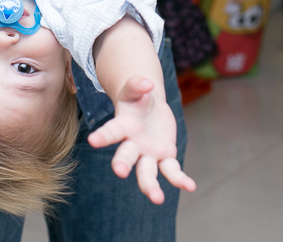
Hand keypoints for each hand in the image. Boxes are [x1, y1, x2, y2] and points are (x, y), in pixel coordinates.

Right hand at [87, 76, 195, 202]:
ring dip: (150, 186)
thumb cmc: (137, 98)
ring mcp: (148, 153)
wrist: (148, 107)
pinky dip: (180, 179)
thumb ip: (137, 85)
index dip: (103, 136)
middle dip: (123, 164)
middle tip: (120, 172)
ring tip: (158, 199)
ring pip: (147, 172)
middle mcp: (132, 143)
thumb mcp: (135, 89)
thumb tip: (148, 83)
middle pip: (126, 156)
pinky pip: (172, 171)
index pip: (111, 131)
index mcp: (122, 125)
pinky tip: (190, 186)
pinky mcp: (165, 156)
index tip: (92, 141)